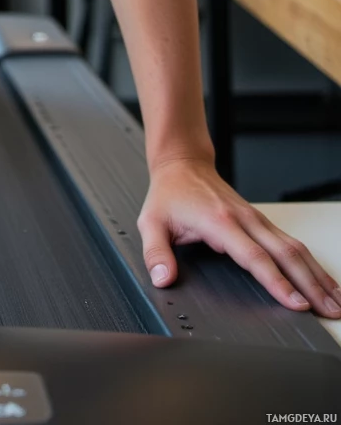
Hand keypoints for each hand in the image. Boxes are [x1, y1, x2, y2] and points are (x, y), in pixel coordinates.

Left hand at [139, 155, 340, 318]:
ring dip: (317, 275)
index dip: (277, 282)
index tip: (297, 304)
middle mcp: (245, 219)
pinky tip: (322, 280)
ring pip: (295, 248)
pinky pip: (291, 243)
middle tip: (329, 311)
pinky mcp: (262, 222)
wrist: (183, 164)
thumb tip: (164, 279)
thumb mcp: (151, 222)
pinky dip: (310, 264)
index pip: (254, 257)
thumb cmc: (169, 194)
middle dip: (310, 284)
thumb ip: (156, 253)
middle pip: (286, 254)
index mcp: (220, 222)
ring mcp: (256, 219)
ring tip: (335, 302)